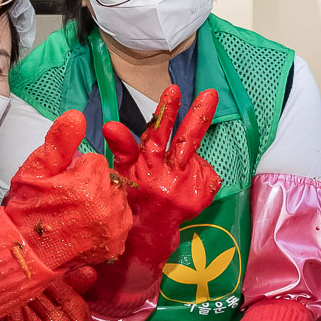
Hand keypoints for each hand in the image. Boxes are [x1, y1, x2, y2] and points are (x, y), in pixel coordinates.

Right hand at [0, 111, 130, 272]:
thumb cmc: (27, 212)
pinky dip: (107, 224)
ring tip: (76, 216)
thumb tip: (76, 116)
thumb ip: (59, 141)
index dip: (77, 170)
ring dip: (102, 203)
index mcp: (88, 182)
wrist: (25, 253)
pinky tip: (86, 229)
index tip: (63, 184)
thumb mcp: (36, 170)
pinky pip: (119, 221)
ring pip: (116, 199)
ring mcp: (113, 227)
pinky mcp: (116, 244)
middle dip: (92, 185)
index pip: (96, 161)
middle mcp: (106, 204)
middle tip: (68, 201)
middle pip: (108, 179)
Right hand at [102, 86, 220, 235]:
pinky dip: (198, 171)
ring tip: (174, 172)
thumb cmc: (135, 193)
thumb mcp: (123, 170)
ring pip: (195, 156)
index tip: (174, 90)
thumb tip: (109, 125)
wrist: (150, 230)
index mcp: (148, 166)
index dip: (165, 112)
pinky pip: (207, 172)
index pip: (156, 134)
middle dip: (198, 116)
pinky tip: (184, 182)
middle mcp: (169, 176)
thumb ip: (122, 145)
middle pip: (186, 141)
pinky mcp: (202, 196)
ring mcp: (188, 187)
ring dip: (188, 157)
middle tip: (210, 94)